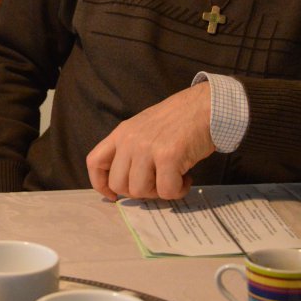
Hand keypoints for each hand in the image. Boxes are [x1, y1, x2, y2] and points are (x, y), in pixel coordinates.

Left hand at [86, 82, 215, 201]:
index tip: (112, 196)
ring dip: (159, 192)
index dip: (100, 184)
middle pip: (118, 184)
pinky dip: (178, 191)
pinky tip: (187, 178)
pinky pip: (166, 191)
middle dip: (139, 192)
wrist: (206, 105)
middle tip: (158, 182)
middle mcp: (129, 140)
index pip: (94, 162)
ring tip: (174, 178)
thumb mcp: (145, 128)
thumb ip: (132, 149)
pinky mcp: (168, 156)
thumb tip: (126, 184)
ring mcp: (147, 148)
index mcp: (121, 133)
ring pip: (140, 191)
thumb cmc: (180, 120)